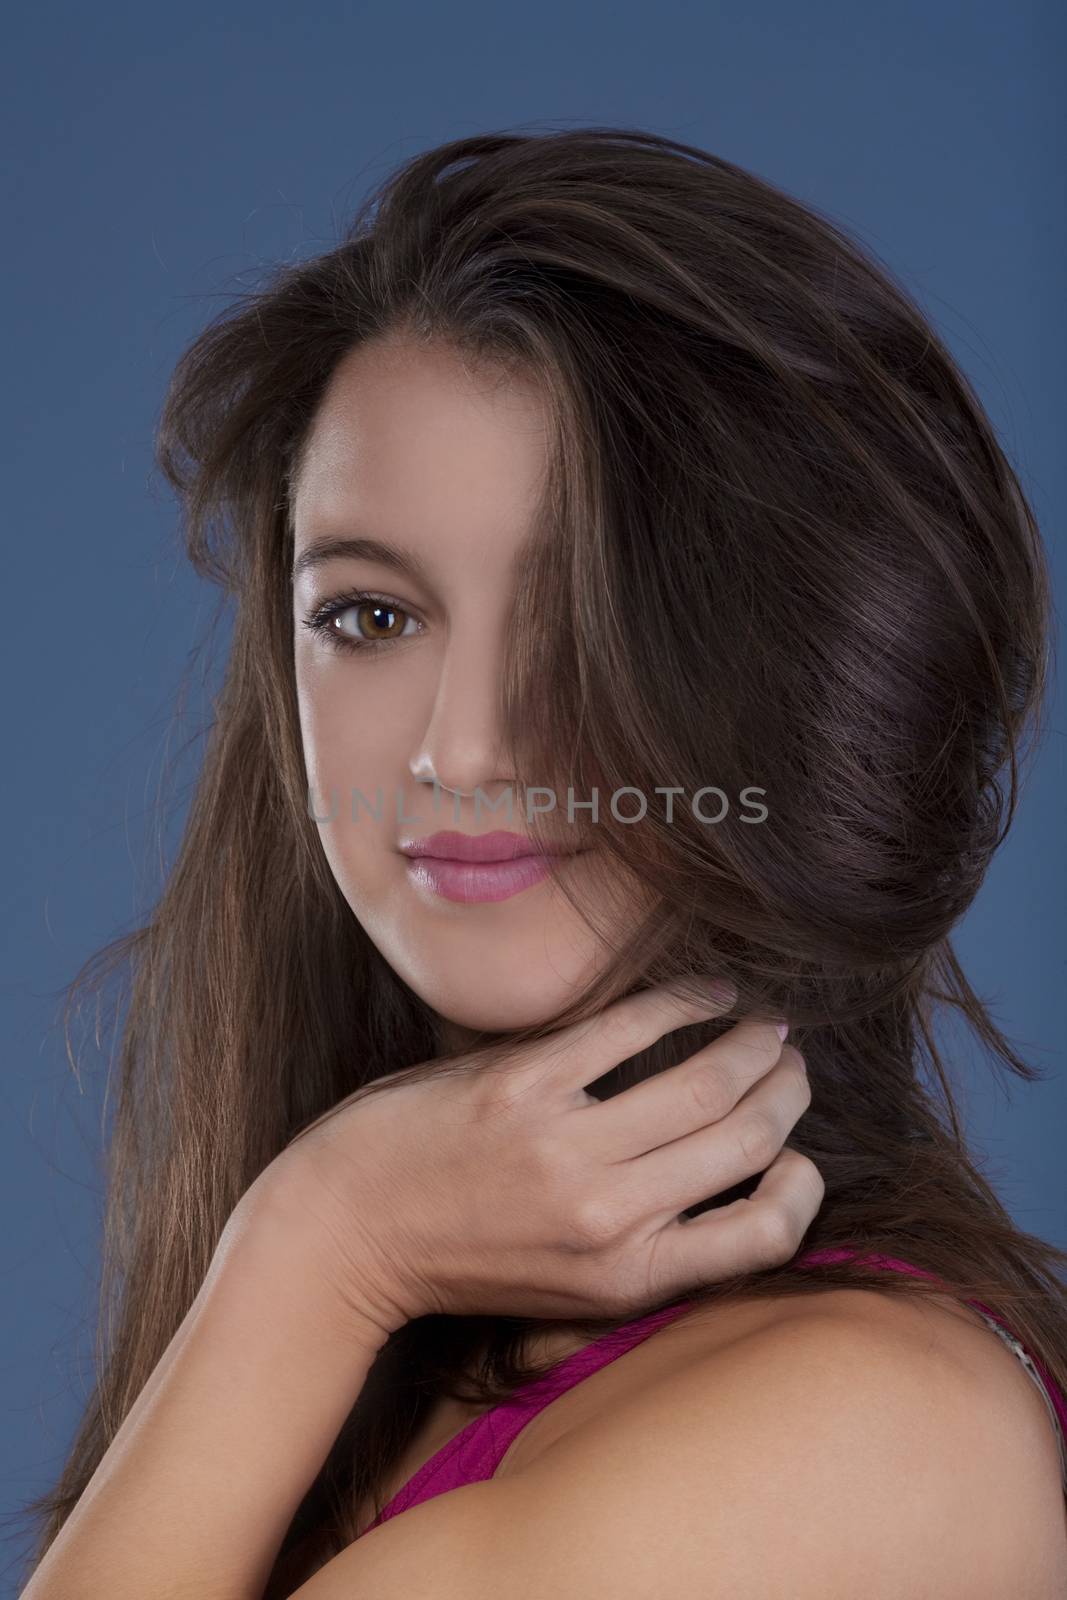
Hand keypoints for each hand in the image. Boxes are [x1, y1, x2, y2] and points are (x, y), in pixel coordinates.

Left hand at [255, 983, 822, 1337]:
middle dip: (786, 1092)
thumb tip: (737, 1180)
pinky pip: (631, 1026)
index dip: (805, 1185)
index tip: (798, 1150)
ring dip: (751, 1042)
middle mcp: (606, 1218)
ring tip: (763, 1024)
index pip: (766, 1234)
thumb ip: (651, 1247)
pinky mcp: (522, 1084)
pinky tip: (704, 991)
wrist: (349, 1230)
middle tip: (790, 1061)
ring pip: (705, 1082)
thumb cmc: (464, 1254)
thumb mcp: (570, 1286)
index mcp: (627, 1279)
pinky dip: (684, 999)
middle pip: (747, 1141)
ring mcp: (564, 1146)